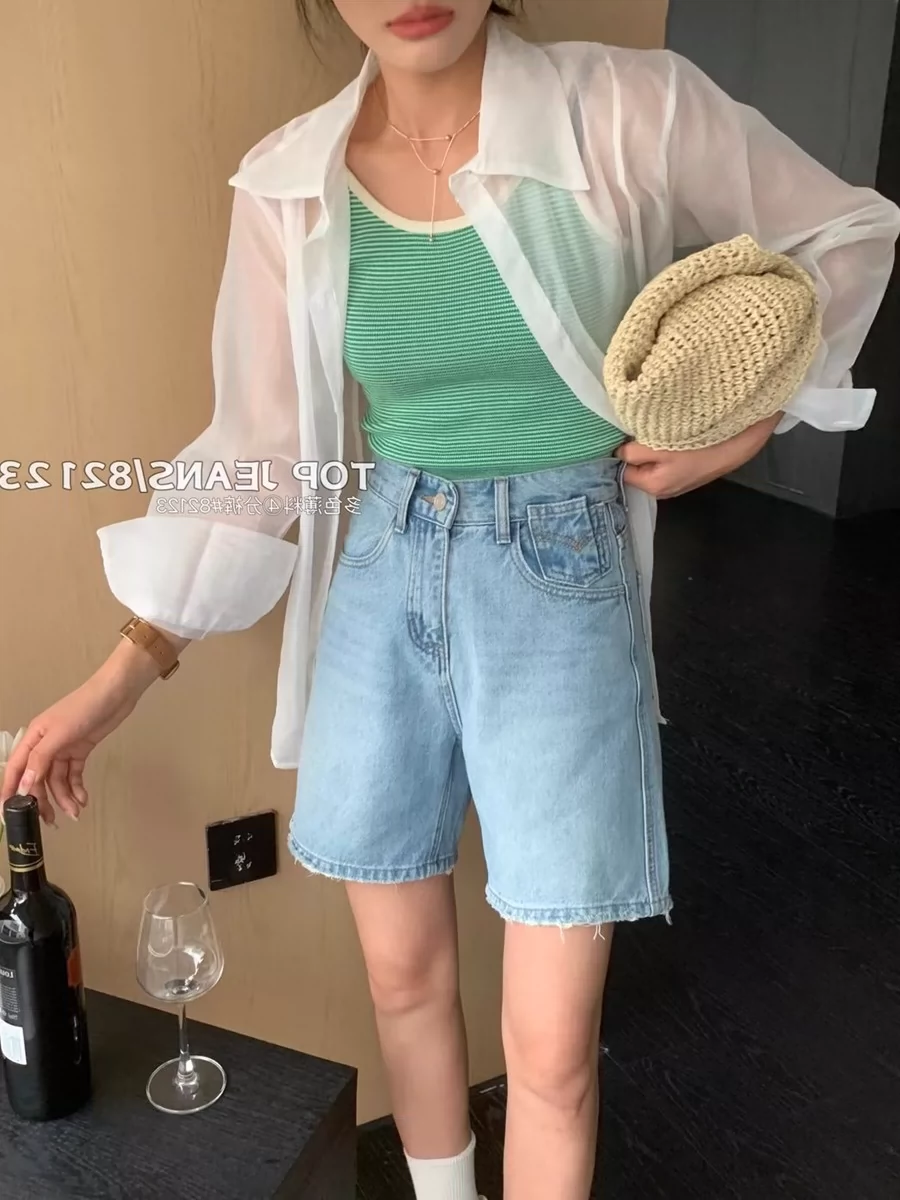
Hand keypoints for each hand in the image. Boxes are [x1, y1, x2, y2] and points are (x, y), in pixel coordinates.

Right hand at [0, 643, 158, 822]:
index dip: (11, 790)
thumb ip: (41, 759)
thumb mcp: (59, 733)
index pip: (17, 768)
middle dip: (43, 799)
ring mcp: (63, 748)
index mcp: (33, 738)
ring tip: (75, 812)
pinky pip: (74, 774)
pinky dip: (77, 787)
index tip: (9, 812)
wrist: (116, 694)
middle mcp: (45, 745)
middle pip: (38, 778)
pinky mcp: (81, 751)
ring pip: (58, 779)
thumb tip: (24, 785)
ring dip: (65, 797)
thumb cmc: (84, 707)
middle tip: (51, 820)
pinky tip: (83, 799)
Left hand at [614, 413, 782, 498]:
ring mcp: (676, 481)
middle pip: (637, 467)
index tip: (616, 433)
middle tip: (633, 428)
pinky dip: (664, 448)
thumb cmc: (697, 446)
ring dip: (649, 447)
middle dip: (634, 450)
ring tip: (650, 429)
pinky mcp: (687, 471)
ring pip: (652, 463)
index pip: (621, 471)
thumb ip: (633, 452)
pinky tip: (668, 434)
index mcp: (652, 486)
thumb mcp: (659, 447)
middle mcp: (663, 489)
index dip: (618, 452)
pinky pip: (666, 460)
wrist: (738, 444)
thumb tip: (617, 453)